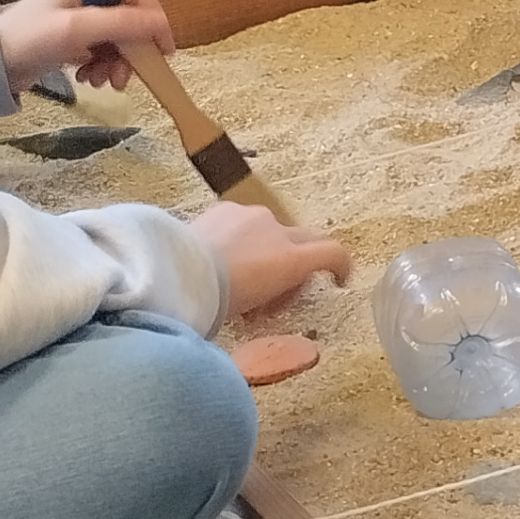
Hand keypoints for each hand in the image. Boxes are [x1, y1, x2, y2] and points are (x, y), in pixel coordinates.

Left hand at [0, 0, 174, 89]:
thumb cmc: (28, 39)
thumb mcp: (77, 29)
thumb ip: (121, 23)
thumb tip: (161, 26)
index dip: (156, 21)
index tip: (163, 53)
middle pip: (132, 19)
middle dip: (132, 50)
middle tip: (124, 78)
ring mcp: (81, 14)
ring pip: (120, 38)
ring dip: (117, 63)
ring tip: (102, 82)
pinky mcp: (74, 35)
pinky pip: (104, 50)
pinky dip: (102, 66)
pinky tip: (88, 78)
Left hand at [193, 200, 352, 318]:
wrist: (177, 272)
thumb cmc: (216, 301)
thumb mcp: (253, 310)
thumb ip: (270, 297)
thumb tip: (264, 302)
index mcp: (291, 259)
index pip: (333, 253)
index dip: (342, 266)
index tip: (338, 280)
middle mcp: (278, 231)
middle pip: (307, 240)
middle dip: (301, 263)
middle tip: (278, 291)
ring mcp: (252, 215)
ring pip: (272, 231)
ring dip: (268, 251)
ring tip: (240, 276)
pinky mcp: (227, 208)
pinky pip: (244, 222)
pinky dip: (242, 238)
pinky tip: (219, 257)